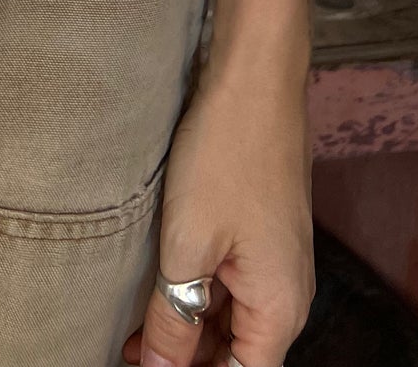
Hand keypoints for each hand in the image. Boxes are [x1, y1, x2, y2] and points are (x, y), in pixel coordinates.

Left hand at [122, 58, 314, 366]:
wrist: (254, 78)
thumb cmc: (227, 154)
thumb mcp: (188, 245)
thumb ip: (173, 318)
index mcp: (280, 309)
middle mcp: (287, 293)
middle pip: (238, 353)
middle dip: (186, 359)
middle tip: (130, 353)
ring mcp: (275, 261)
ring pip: (231, 320)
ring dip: (186, 332)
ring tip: (130, 334)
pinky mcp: (260, 233)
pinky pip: (230, 285)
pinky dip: (195, 297)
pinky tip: (154, 294)